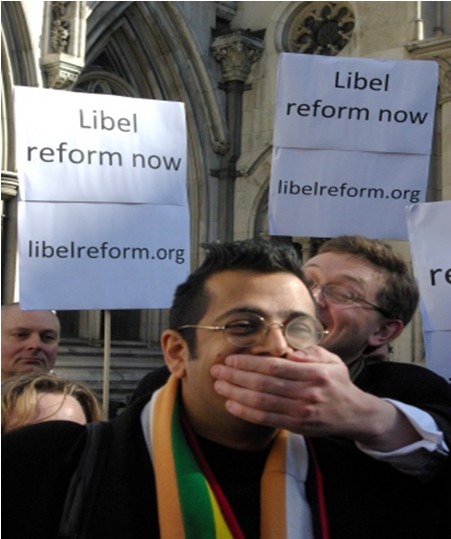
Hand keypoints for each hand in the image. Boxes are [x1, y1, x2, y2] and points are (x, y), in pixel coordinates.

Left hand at [211, 347, 419, 450]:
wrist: (355, 414)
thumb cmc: (338, 382)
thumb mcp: (331, 360)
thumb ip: (309, 352)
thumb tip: (288, 350)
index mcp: (314, 372)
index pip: (274, 366)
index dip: (249, 363)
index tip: (231, 358)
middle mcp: (307, 392)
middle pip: (263, 384)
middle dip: (236, 376)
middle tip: (217, 370)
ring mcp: (301, 412)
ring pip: (261, 403)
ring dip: (236, 394)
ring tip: (218, 385)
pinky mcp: (297, 426)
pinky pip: (266, 419)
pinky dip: (246, 412)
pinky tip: (231, 404)